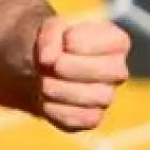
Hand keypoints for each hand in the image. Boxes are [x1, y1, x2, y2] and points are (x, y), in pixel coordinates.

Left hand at [34, 17, 130, 131]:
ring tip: (43, 81)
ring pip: (101, 98)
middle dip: (78, 68)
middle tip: (54, 65)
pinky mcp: (90, 118)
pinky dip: (59, 110)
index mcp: (113, 43)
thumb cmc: (48, 45)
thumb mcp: (46, 28)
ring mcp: (105, 96)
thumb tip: (48, 60)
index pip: (118, 42)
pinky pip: (85, 120)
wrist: (31, 70)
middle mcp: (115, 71)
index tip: (65, 41)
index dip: (89, 43)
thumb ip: (50, 36)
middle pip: (117, 72)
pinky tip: (45, 100)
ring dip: (64, 89)